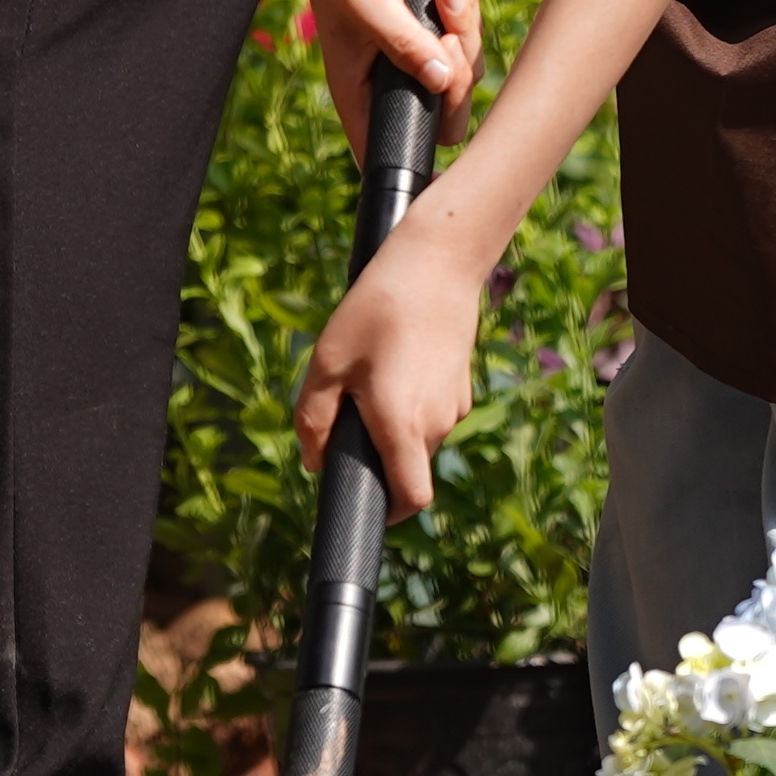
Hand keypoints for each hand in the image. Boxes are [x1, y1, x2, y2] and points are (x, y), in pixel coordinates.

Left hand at [292, 198, 495, 518]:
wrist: (437, 262)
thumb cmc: (375, 309)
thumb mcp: (329, 362)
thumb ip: (313, 420)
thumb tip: (314, 462)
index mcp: (402, 425)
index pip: (410, 499)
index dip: (386, 512)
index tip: (361, 501)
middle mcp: (436, 424)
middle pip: (408, 470)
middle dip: (379, 459)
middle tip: (350, 415)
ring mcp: (455, 407)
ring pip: (419, 440)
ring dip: (394, 429)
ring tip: (373, 377)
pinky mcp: (462, 388)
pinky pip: (432, 415)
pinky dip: (412, 406)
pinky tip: (396, 363)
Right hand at [298, 0, 483, 148]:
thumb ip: (401, 41)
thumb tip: (439, 80)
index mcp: (359, 88)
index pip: (389, 144)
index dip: (418, 150)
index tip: (442, 129)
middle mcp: (389, 75)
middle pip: (444, 111)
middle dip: (458, 74)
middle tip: (450, 34)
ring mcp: (416, 48)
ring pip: (463, 68)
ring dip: (466, 26)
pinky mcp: (436, 21)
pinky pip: (470, 31)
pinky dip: (466, 4)